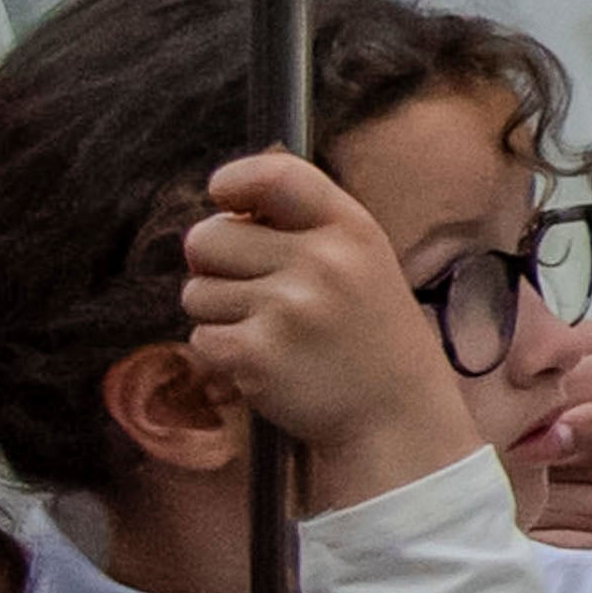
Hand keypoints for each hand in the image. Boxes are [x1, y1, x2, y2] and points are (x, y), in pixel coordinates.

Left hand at [184, 148, 485, 503]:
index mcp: (350, 229)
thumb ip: (306, 227)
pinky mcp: (255, 355)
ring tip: (272, 333)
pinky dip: (222, 354)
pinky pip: (199, 338)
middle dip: (213, 264)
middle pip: (206, 236)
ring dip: (220, 314)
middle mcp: (320, 261)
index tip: (224, 199)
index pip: (274, 175)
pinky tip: (266, 363)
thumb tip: (224, 207)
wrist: (396, 418)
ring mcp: (287, 309)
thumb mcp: (363, 262)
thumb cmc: (370, 336)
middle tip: (254, 291)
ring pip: (195, 292)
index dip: (232, 181)